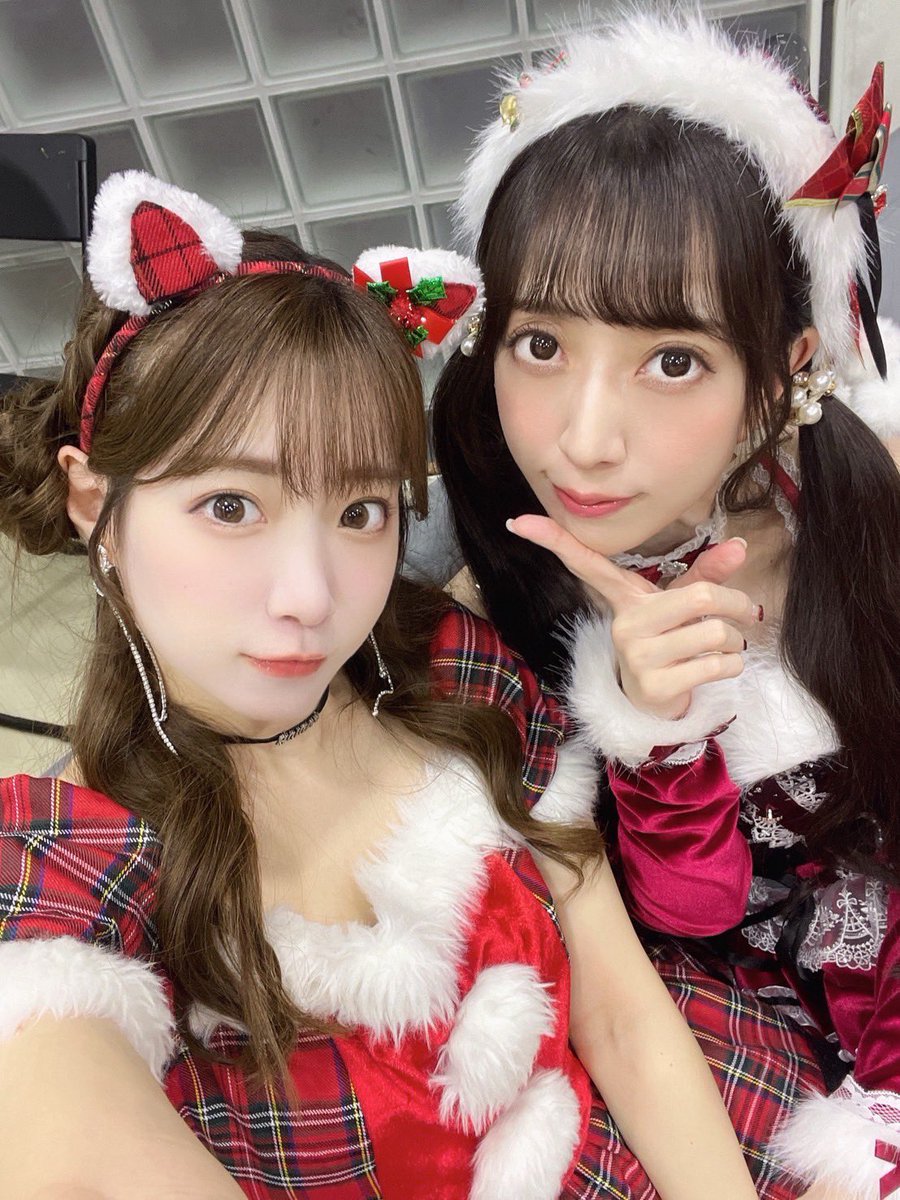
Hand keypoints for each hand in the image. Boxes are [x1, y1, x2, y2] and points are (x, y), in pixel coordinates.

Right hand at [506, 514, 760, 719]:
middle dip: (737, 605)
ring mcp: (637, 656)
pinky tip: (717, 669)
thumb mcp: (684, 606)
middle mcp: (625, 624)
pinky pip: (716, 665)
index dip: (552, 540)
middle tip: (746, 613)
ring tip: (725, 647)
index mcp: (625, 599)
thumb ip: (709, 575)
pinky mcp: (655, 686)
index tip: (518, 521)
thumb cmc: (671, 645)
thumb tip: (741, 546)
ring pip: (717, 633)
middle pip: (701, 596)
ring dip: (736, 641)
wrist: (656, 707)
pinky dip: (732, 665)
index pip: (586, 564)